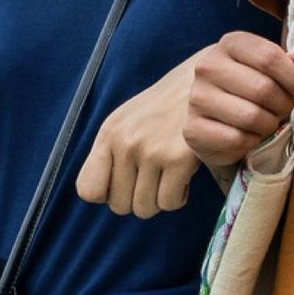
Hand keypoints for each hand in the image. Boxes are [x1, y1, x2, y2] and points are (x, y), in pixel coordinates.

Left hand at [77, 52, 202, 216]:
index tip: (125, 182)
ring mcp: (150, 152)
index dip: (107, 194)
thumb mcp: (128, 122)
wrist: (205, 86)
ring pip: (145, 209)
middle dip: (138, 198)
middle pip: (119, 206)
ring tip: (168, 173)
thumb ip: (110, 154)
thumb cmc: (165, 110)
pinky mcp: (178, 160)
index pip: (88, 189)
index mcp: (109, 133)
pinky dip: (178, 195)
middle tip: (154, 177)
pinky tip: (183, 173)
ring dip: (159, 198)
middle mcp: (125, 143)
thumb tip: (103, 197)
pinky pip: (169, 203)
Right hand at [182, 31, 293, 168]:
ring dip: (268, 125)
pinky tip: (248, 136)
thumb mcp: (272, 71)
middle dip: (283, 105)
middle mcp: (208, 66)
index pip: (269, 57)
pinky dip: (251, 142)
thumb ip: (292, 63)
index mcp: (230, 44)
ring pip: (251, 117)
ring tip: (266, 122)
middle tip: (282, 111)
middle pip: (263, 89)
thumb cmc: (250, 87)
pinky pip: (236, 139)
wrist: (215, 114)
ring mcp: (197, 97)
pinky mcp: (193, 128)